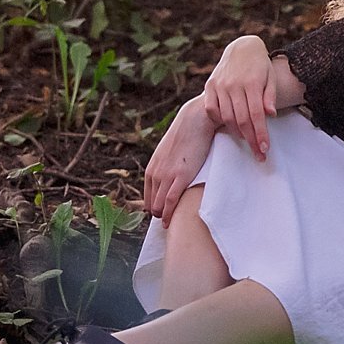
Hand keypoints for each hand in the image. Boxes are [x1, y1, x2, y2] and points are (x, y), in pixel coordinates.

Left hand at [143, 99, 216, 223]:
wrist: (195, 120)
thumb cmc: (187, 134)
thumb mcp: (169, 152)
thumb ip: (166, 165)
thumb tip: (171, 174)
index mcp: (152, 169)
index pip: (147, 197)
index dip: (154, 208)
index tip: (162, 215)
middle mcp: (155, 174)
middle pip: (151, 204)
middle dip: (158, 215)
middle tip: (169, 221)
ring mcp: (166, 176)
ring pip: (159, 206)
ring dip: (163, 217)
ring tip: (171, 224)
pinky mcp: (180, 176)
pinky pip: (170, 202)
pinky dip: (168, 214)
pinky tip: (170, 222)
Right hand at [203, 33, 278, 158]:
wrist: (242, 47)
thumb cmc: (260, 65)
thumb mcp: (270, 77)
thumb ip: (270, 96)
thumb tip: (270, 114)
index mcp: (252, 82)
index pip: (256, 114)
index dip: (260, 133)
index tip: (265, 148)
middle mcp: (234, 85)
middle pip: (242, 119)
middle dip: (251, 139)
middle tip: (258, 154)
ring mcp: (220, 86)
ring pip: (226, 117)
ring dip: (237, 133)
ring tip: (247, 140)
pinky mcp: (210, 86)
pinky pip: (212, 109)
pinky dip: (219, 121)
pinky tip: (229, 126)